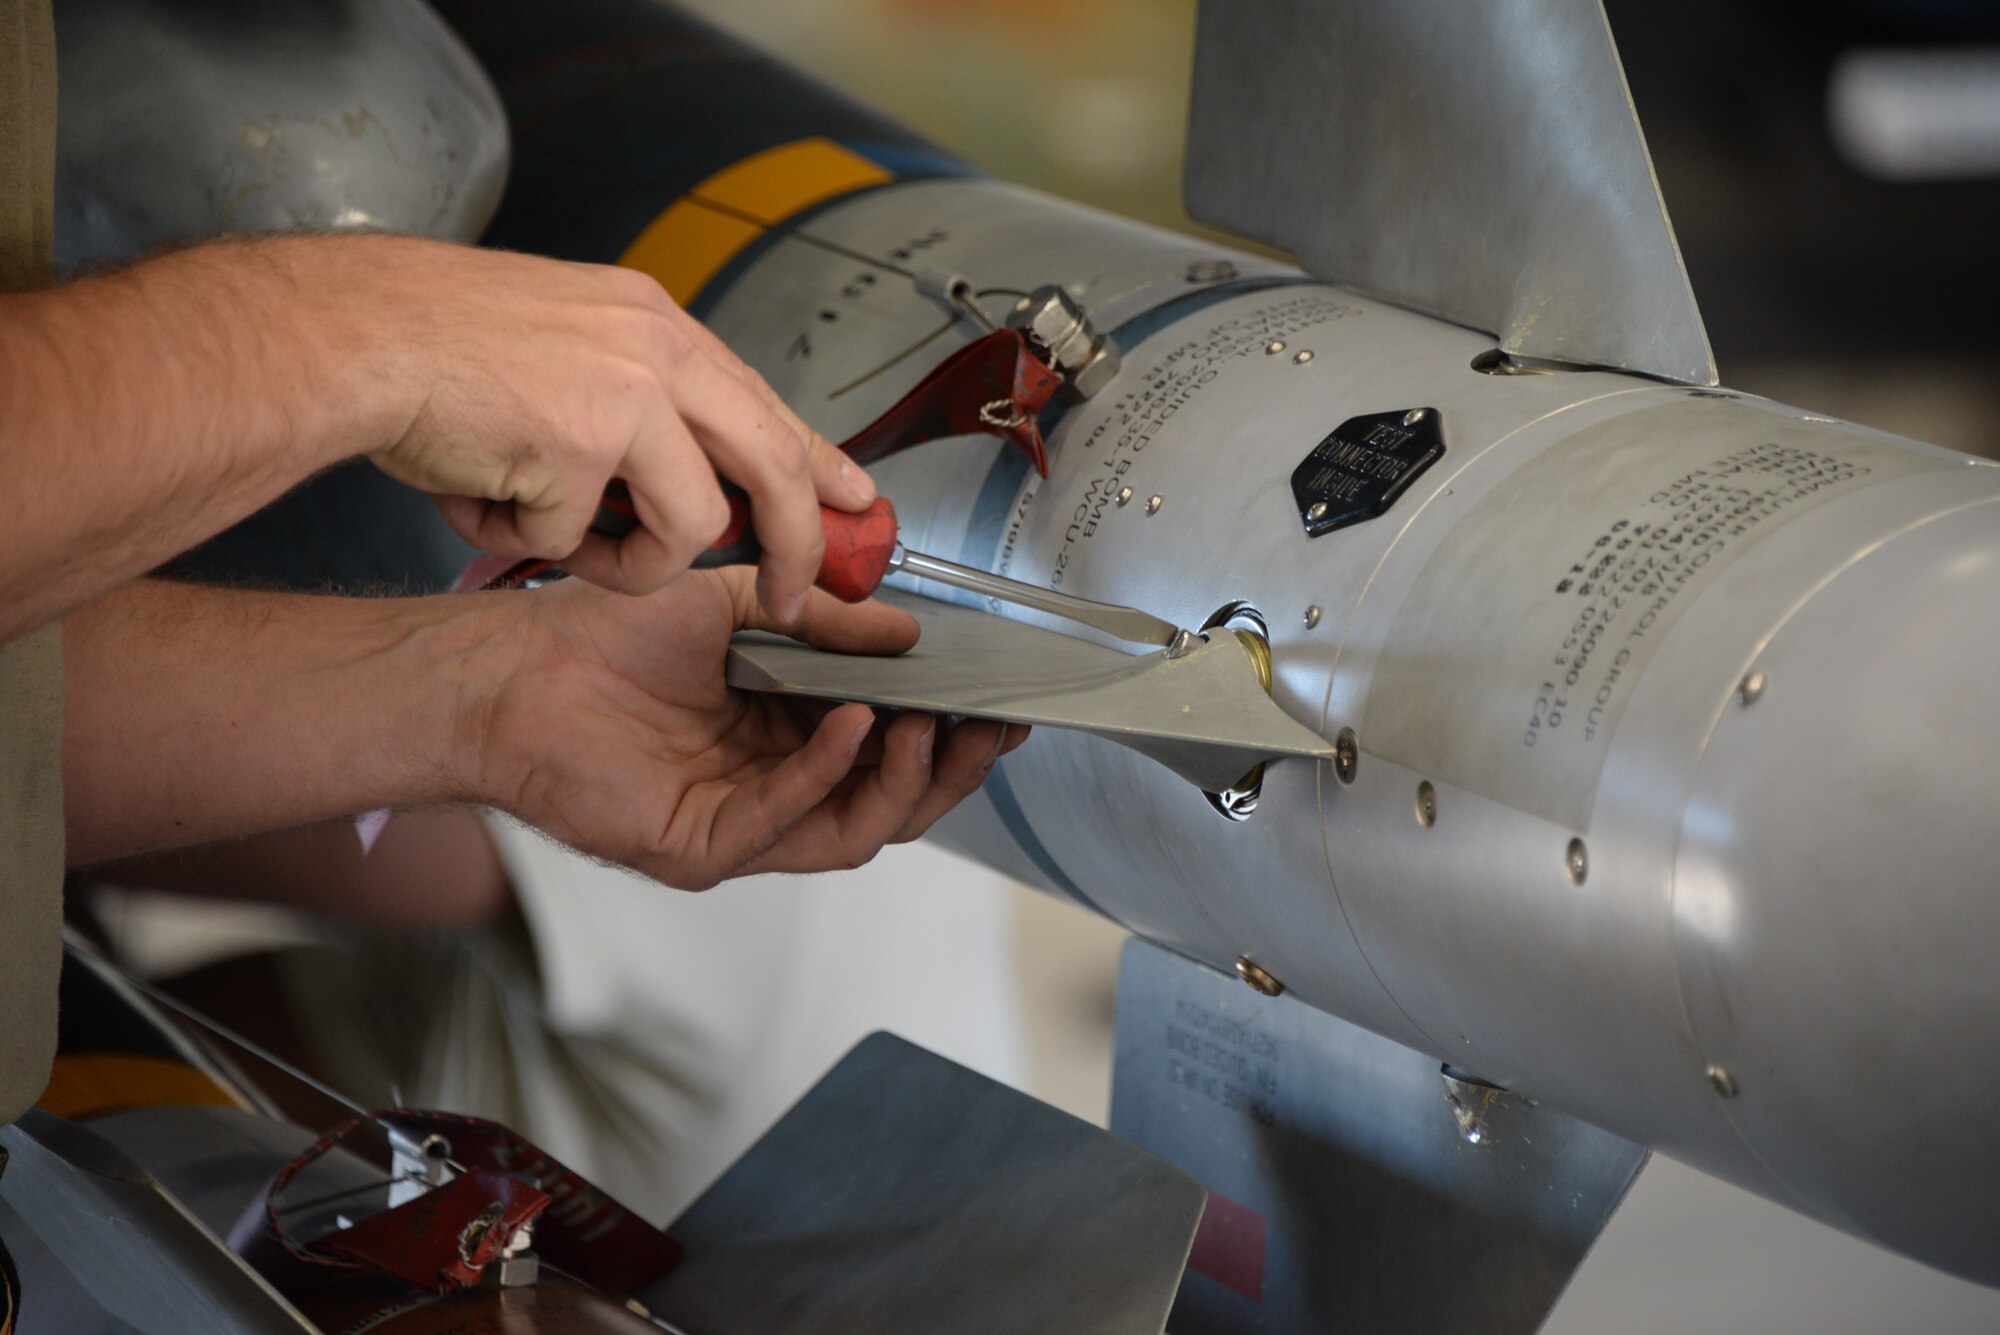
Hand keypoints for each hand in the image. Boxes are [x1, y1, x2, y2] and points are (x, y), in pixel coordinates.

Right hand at [296, 234, 870, 616]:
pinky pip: (576, 540)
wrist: (350, 331)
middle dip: (793, 547)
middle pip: (772, 466)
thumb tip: (700, 470)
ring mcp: (620, 396)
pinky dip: (524, 539)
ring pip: (685, 526)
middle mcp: (655, 352)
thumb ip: (641, 397)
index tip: (856, 503)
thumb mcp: (570, 344)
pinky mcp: (575, 445)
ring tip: (551, 534)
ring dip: (623, 559)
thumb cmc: (436, 342)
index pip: (767, 404)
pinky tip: (481, 494)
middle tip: (788, 599)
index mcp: (657, 325)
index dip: (819, 463)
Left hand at [463, 569, 1028, 889]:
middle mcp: (775, 787)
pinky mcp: (702, 847)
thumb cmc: (609, 636)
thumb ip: (826, 622)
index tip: (1002, 701)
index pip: (894, 752)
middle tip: (989, 725)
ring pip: (854, 830)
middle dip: (951, 768)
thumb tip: (910, 633)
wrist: (517, 668)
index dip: (954, 733)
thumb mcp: (741, 606)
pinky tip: (852, 724)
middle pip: (892, 803)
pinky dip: (826, 773)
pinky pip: (784, 823)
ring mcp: (742, 825)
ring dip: (903, 779)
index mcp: (790, 736)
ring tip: (930, 722)